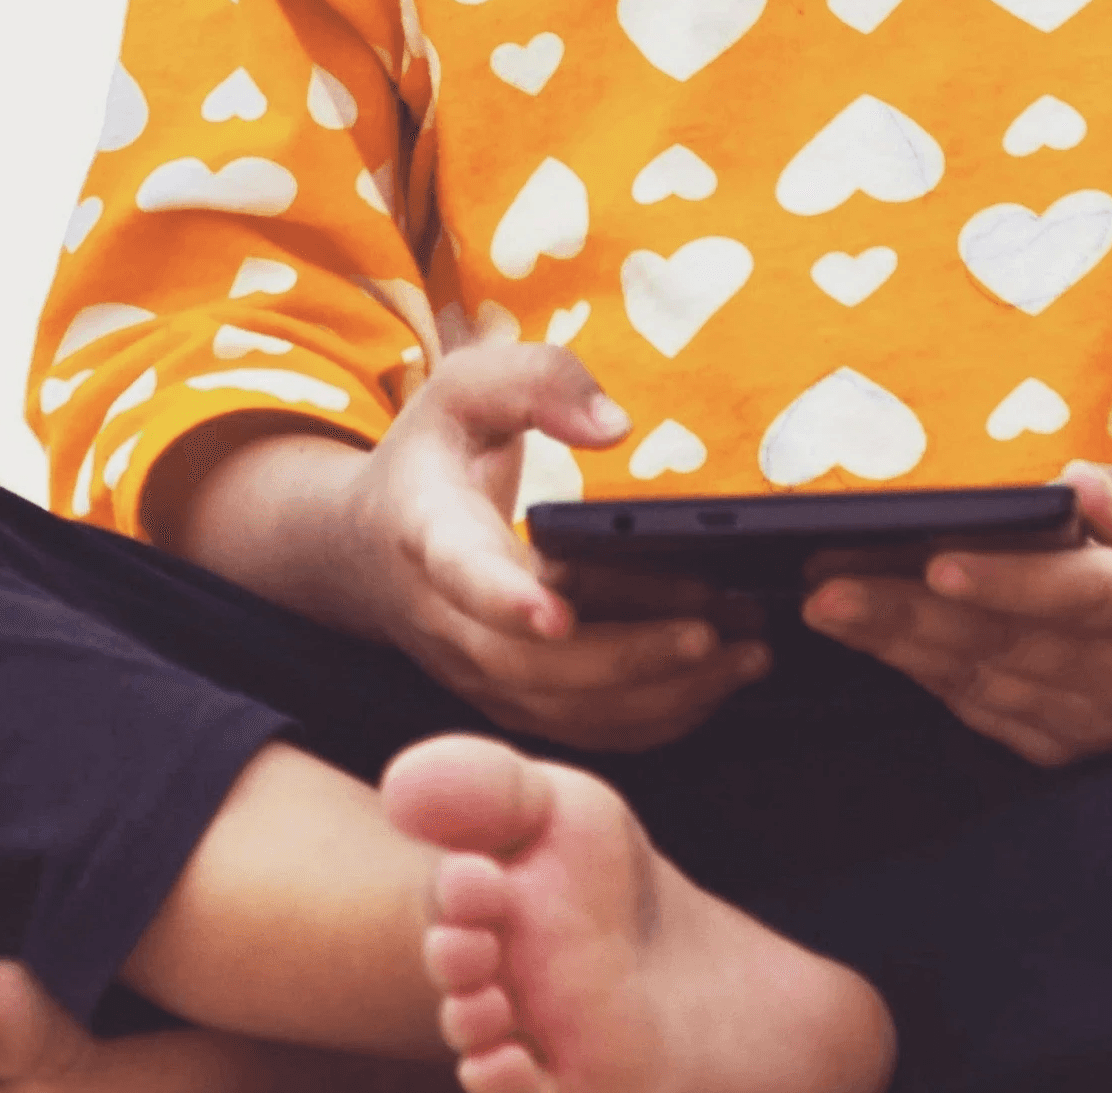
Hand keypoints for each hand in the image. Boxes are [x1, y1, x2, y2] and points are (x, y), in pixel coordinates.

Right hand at [330, 339, 764, 750]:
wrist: (368, 545)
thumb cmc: (432, 456)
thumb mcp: (465, 388)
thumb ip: (537, 383)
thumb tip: (614, 426)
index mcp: (428, 531)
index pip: (460, 573)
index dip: (505, 598)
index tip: (557, 614)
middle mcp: (447, 618)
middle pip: (530, 665)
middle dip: (626, 657)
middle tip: (713, 631)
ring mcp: (476, 670)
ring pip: (564, 711)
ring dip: (659, 693)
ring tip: (743, 656)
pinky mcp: (510, 699)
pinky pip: (580, 728)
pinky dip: (653, 717)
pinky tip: (715, 683)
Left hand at [801, 461, 1111, 767]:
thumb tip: (1076, 488)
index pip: (1081, 595)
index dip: (1009, 582)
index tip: (937, 561)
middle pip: (1009, 644)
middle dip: (911, 614)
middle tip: (827, 585)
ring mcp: (1102, 724)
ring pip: (983, 681)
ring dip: (898, 645)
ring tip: (825, 603)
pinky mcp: (1069, 748)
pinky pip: (983, 712)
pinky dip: (922, 675)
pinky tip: (869, 639)